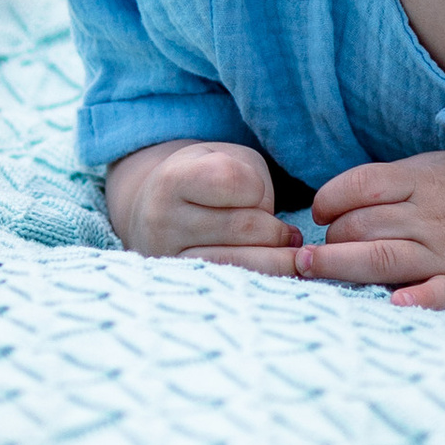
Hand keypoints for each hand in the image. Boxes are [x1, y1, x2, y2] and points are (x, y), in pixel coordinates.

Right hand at [105, 140, 299, 271]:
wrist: (154, 210)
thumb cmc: (205, 180)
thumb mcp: (227, 159)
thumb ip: (256, 185)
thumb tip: (285, 240)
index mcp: (173, 178)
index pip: (230, 180)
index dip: (256, 186)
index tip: (256, 191)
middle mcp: (162, 219)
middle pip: (242, 226)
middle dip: (275, 230)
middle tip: (289, 234)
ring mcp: (168, 257)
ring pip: (240, 262)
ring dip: (277, 260)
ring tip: (290, 254)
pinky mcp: (181, 283)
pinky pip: (233, 284)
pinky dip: (263, 277)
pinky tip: (274, 270)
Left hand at [297, 152, 444, 310]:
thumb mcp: (438, 169)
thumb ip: (392, 182)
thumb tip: (336, 202)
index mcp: (422, 180)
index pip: (359, 185)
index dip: (329, 199)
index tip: (320, 213)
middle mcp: (430, 217)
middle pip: (361, 225)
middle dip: (330, 238)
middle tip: (319, 250)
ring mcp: (444, 253)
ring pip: (380, 258)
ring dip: (338, 265)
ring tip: (310, 269)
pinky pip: (435, 293)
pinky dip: (415, 299)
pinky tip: (393, 304)